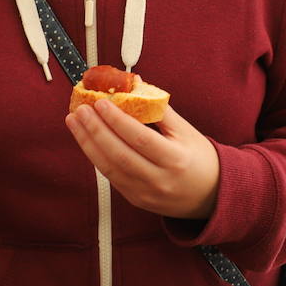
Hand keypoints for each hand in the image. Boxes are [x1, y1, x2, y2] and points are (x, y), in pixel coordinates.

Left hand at [65, 101, 220, 220]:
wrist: (211, 196)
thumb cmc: (200, 158)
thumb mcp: (186, 131)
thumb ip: (160, 109)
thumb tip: (135, 85)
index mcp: (175, 159)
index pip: (140, 138)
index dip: (117, 121)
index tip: (101, 102)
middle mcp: (159, 180)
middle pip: (120, 155)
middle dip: (95, 131)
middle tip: (80, 110)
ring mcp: (146, 194)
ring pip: (110, 169)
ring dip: (88, 144)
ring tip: (75, 122)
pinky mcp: (136, 200)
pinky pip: (112, 178)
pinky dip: (97, 157)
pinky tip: (87, 140)